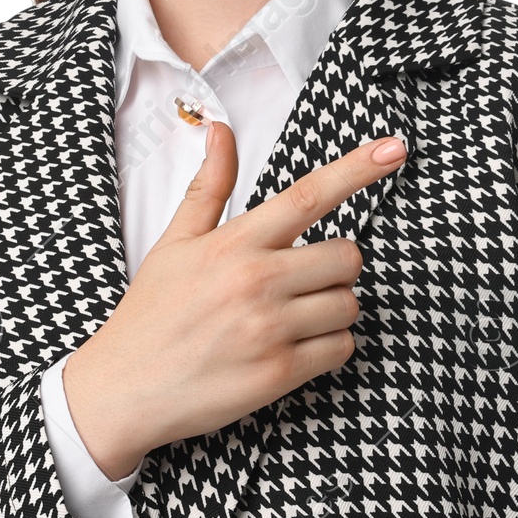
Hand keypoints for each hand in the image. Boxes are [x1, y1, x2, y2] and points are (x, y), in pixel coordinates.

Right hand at [61, 121, 407, 477]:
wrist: (124, 389)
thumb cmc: (152, 313)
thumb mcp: (174, 242)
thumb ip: (208, 186)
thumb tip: (221, 129)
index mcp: (234, 242)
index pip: (308, 196)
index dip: (356, 170)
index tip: (392, 150)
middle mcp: (255, 280)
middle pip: (346, 256)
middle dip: (337, 266)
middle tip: (304, 279)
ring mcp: (269, 329)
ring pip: (348, 305)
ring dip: (334, 308)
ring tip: (293, 316)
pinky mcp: (278, 374)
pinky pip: (341, 348)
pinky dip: (329, 347)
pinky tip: (295, 347)